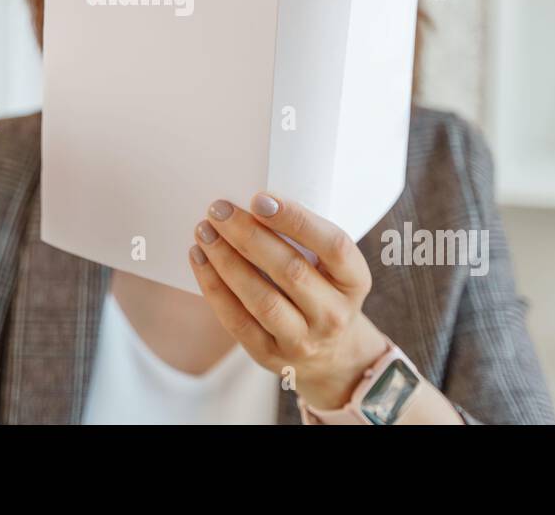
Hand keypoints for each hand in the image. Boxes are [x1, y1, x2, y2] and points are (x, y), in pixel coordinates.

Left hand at [188, 193, 386, 410]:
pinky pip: (237, 320)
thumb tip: (251, 206)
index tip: (261, 199)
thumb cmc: (323, 292)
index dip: (296, 220)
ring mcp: (303, 341)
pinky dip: (214, 286)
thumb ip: (303, 240)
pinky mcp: (269, 354)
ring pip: (261, 298)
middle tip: (220, 209)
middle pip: (291, 271)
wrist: (330, 354)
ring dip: (226, 260)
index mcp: (354, 281)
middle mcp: (334, 314)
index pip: (334, 246)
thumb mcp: (332, 267)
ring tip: (205, 232)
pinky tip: (200, 259)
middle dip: (249, 236)